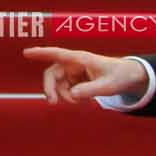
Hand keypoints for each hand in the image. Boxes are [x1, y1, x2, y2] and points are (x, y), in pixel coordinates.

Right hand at [24, 45, 146, 104]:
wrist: (129, 77)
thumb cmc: (120, 76)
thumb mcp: (108, 86)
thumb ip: (90, 90)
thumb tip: (72, 94)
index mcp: (81, 59)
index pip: (58, 54)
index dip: (42, 53)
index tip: (26, 53)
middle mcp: (74, 64)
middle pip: (53, 74)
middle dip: (51, 88)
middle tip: (52, 102)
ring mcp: (74, 72)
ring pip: (58, 84)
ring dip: (64, 95)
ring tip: (79, 102)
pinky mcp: (76, 80)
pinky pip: (66, 89)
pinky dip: (71, 97)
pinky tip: (83, 100)